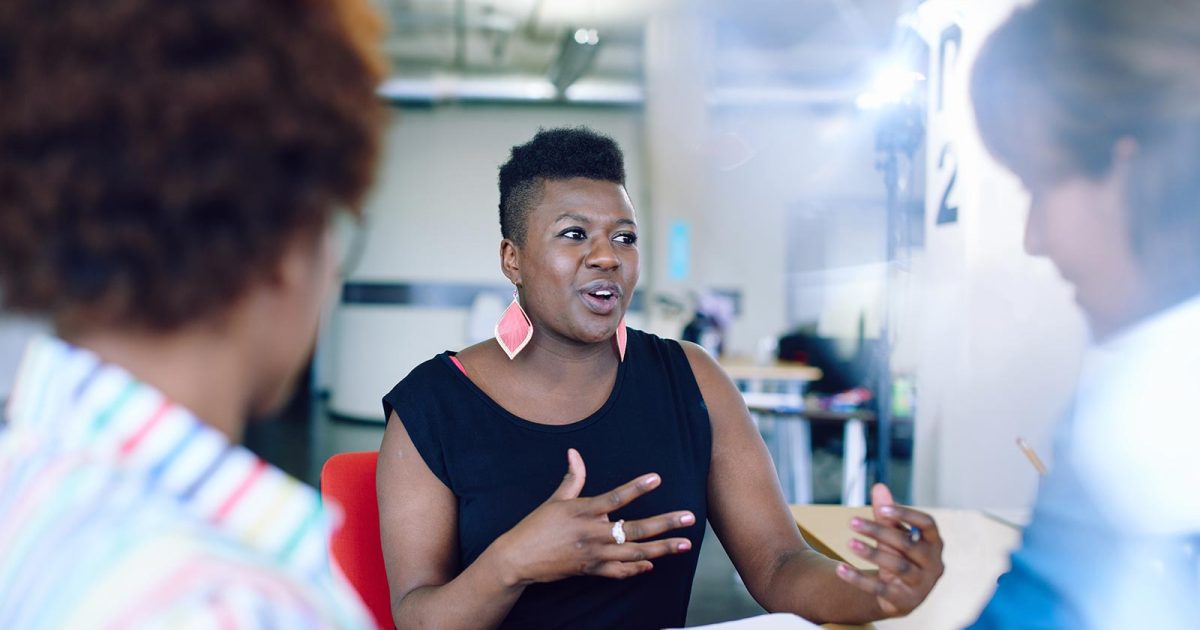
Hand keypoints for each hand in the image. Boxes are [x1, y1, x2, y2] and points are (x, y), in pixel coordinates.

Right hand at [492, 448, 695, 584]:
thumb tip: (574, 452)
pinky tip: (653, 564)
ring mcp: (594, 554)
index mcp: (584, 512)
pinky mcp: (591, 570)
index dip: (637, 487)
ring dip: (662, 549)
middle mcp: (592, 534)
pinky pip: (619, 571)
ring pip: (635, 553)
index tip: (657, 479)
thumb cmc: (536, 526)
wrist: (518, 559)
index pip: (616, 498)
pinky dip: (636, 568)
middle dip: (666, 524)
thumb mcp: (555, 500)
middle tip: (689, 518)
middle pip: (636, 529)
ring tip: (684, 544)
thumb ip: (572, 477)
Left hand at [834, 484, 944, 617]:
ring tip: (849, 543)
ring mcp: (922, 585)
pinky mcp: (904, 602)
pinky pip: (880, 589)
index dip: (906, 514)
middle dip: (880, 532)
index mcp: (934, 543)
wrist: (900, 595)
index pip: (927, 524)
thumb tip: (878, 486)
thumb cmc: (900, 555)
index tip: (882, 508)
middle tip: (852, 522)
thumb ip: (886, 513)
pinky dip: (859, 579)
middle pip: (908, 545)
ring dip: (872, 554)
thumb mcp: (894, 534)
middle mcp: (934, 564)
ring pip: (898, 567)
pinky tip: (840, 568)